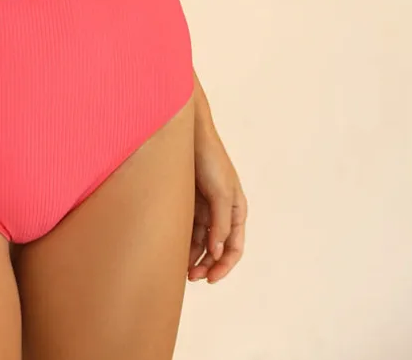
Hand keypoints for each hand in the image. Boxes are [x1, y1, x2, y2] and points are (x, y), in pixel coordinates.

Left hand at [188, 122, 246, 283]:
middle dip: (207, 265)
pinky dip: (184, 242)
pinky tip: (174, 251)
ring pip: (201, 241)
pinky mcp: (189, 202)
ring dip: (193, 256)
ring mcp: (205, 208)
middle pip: (217, 248)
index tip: (210, 278)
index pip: (234, 247)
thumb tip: (217, 252)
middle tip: (192, 277)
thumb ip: (221, 223)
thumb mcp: (221, 192)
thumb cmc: (211, 159)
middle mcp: (222, 212)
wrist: (188, 134)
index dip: (224, 265)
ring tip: (180, 268)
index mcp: (237, 210)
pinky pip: (188, 228)